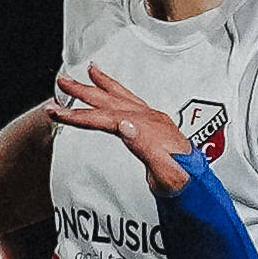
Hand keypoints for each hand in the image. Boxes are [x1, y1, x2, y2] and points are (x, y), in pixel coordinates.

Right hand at [42, 62, 194, 192]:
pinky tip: (112, 91)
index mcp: (148, 129)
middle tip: (62, 80)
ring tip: (88, 71)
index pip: (107, 118)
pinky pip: (131, 101)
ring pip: (122, 97)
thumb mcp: (164, 172)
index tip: (59, 112)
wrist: (199, 187)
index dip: (80, 115)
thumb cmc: (183, 182)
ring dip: (101, 85)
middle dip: (84, 91)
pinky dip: (118, 92)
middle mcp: (150, 120)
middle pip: (111, 101)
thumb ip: (145, 147)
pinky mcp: (154, 125)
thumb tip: (124, 126)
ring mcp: (153, 120)